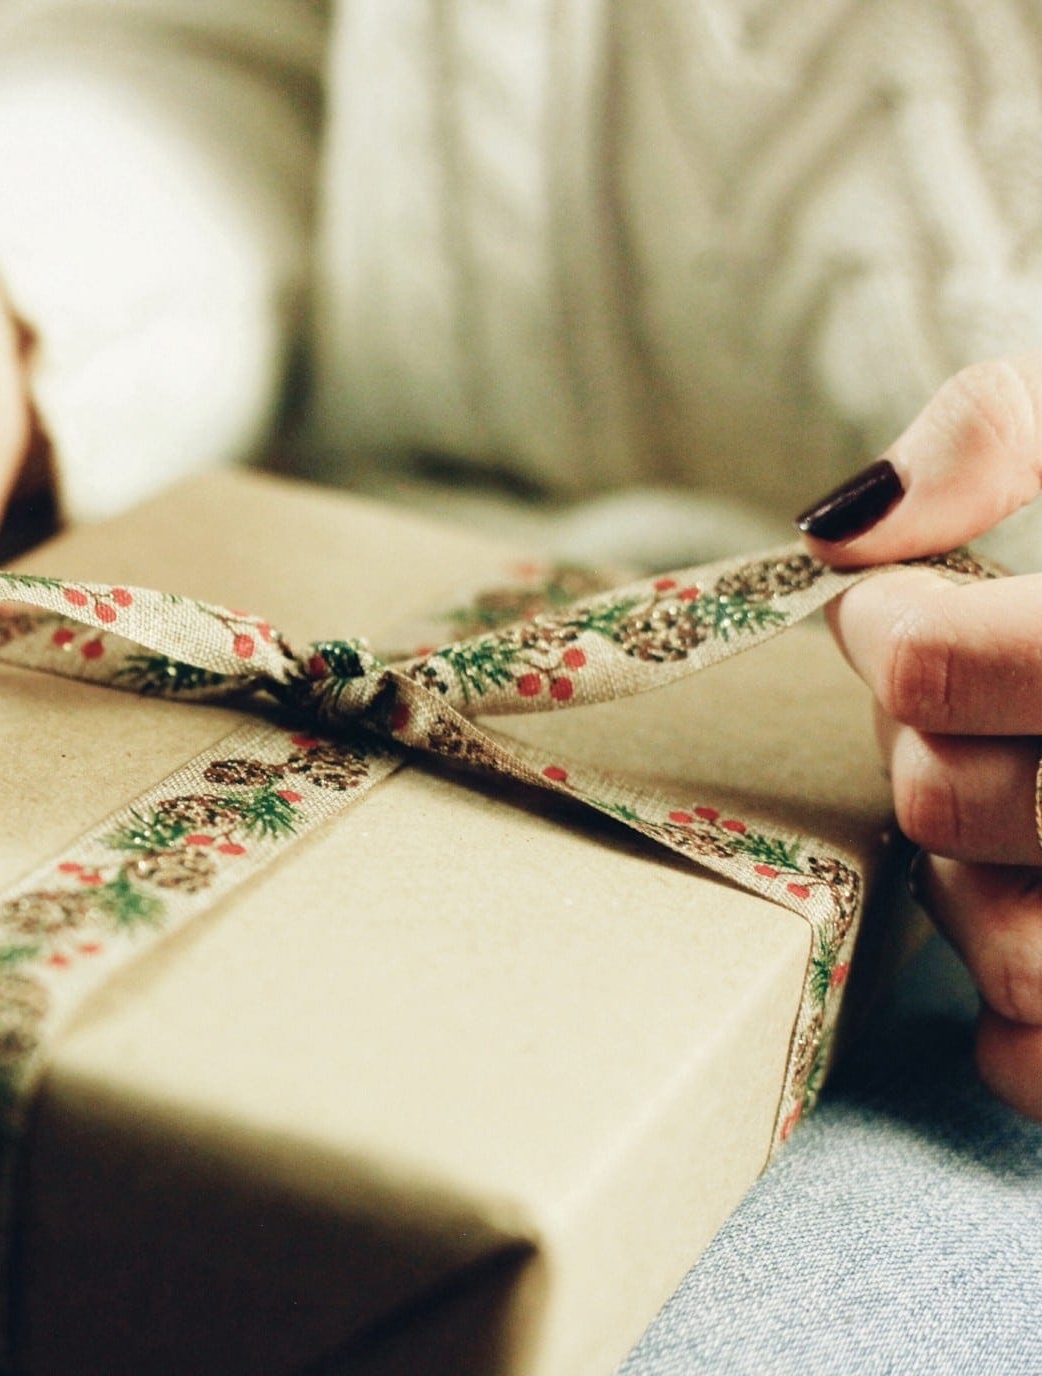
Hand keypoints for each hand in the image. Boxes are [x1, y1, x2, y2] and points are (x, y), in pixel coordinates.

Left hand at [799, 351, 1041, 1120]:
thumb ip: (1003, 430)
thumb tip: (848, 525)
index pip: (935, 668)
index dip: (889, 634)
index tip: (897, 611)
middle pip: (945, 805)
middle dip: (926, 749)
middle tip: (961, 712)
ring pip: (1013, 956)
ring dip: (969, 889)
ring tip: (1014, 822)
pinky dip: (1017, 1030)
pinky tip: (1025, 936)